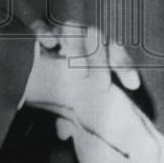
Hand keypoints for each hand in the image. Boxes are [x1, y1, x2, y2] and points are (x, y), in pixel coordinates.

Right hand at [24, 21, 140, 112]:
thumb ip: (80, 117)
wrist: (30, 75)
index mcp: (96, 51)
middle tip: (101, 86)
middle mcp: (80, 38)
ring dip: (77, 48)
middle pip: (96, 39)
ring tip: (77, 71)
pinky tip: (49, 44)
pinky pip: (40, 28)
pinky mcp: (35, 35)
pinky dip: (44, 32)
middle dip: (101, 62)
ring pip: (72, 29)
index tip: (133, 85)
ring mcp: (58, 34)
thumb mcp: (76, 104)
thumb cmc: (62, 90)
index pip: (116, 52)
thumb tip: (69, 134)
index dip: (125, 66)